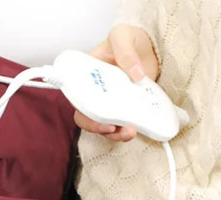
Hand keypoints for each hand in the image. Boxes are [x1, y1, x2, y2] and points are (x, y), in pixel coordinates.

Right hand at [75, 24, 159, 141]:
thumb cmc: (130, 38)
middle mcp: (96, 93)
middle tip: (113, 128)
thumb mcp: (123, 36)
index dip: (83, 112)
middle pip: (89, 118)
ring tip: (130, 132)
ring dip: (115, 134)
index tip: (95, 117)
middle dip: (99, 127)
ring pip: (105, 125)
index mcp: (88, 77)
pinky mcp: (126, 109)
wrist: (151, 46)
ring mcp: (111, 103)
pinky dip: (128, 129)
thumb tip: (135, 74)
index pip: (78, 99)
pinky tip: (138, 127)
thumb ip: (125, 51)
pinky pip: (123, 124)